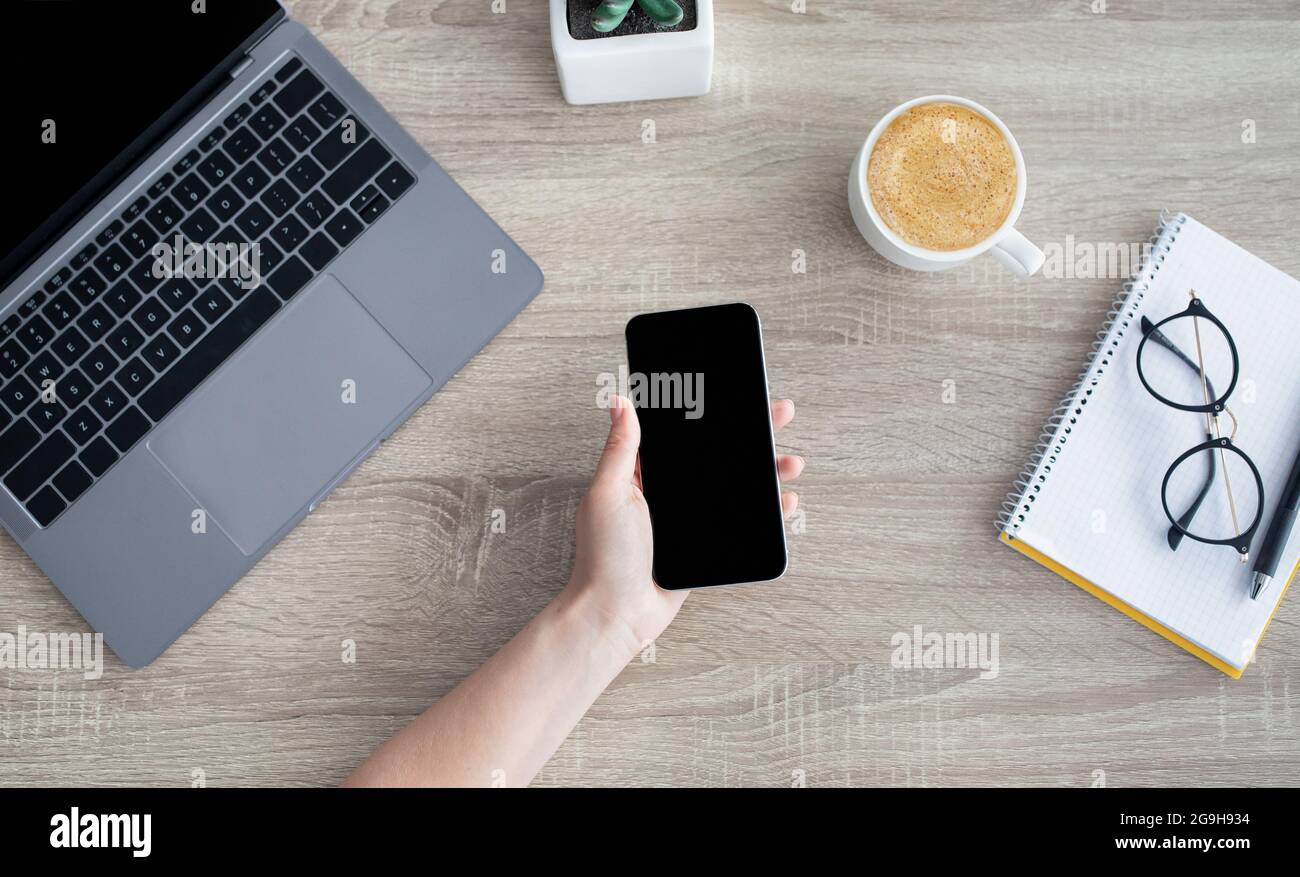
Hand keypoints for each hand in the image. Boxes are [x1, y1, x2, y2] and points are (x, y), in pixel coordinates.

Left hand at [563, 396, 803, 655]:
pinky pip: (742, 522)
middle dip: (750, 434)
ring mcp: (689, 520)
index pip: (683, 434)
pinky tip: (784, 502)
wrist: (617, 612)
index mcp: (643, 474)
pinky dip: (766, 512)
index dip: (710, 412)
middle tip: (778, 414)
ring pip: (735, 487)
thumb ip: (621, 448)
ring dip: (766, 471)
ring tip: (789, 461)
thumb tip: (621, 401)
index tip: (736, 393)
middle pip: (718, 456)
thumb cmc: (604, 556)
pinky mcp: (706, 546)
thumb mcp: (609, 493)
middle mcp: (669, 493)